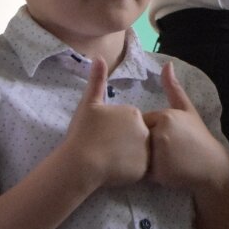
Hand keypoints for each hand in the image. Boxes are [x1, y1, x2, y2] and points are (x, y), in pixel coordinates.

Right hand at [61, 58, 150, 189]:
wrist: (82, 162)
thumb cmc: (84, 132)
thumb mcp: (88, 104)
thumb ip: (97, 81)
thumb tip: (99, 58)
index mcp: (132, 112)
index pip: (128, 121)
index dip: (114, 129)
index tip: (102, 135)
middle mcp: (144, 129)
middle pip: (137, 135)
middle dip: (124, 142)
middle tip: (105, 149)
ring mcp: (146, 150)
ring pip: (139, 152)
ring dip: (128, 156)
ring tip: (109, 161)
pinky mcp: (144, 169)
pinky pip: (139, 169)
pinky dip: (129, 171)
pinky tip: (114, 171)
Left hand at [144, 62, 228, 193]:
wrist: (212, 167)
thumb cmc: (199, 138)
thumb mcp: (188, 111)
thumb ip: (174, 89)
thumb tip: (167, 64)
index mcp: (165, 116)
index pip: (144, 122)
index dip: (152, 131)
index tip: (169, 139)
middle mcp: (160, 132)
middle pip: (140, 137)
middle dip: (148, 145)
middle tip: (168, 152)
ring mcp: (158, 152)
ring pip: (139, 154)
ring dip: (147, 158)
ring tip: (166, 161)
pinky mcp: (157, 171)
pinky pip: (142, 170)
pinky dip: (149, 173)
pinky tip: (165, 172)